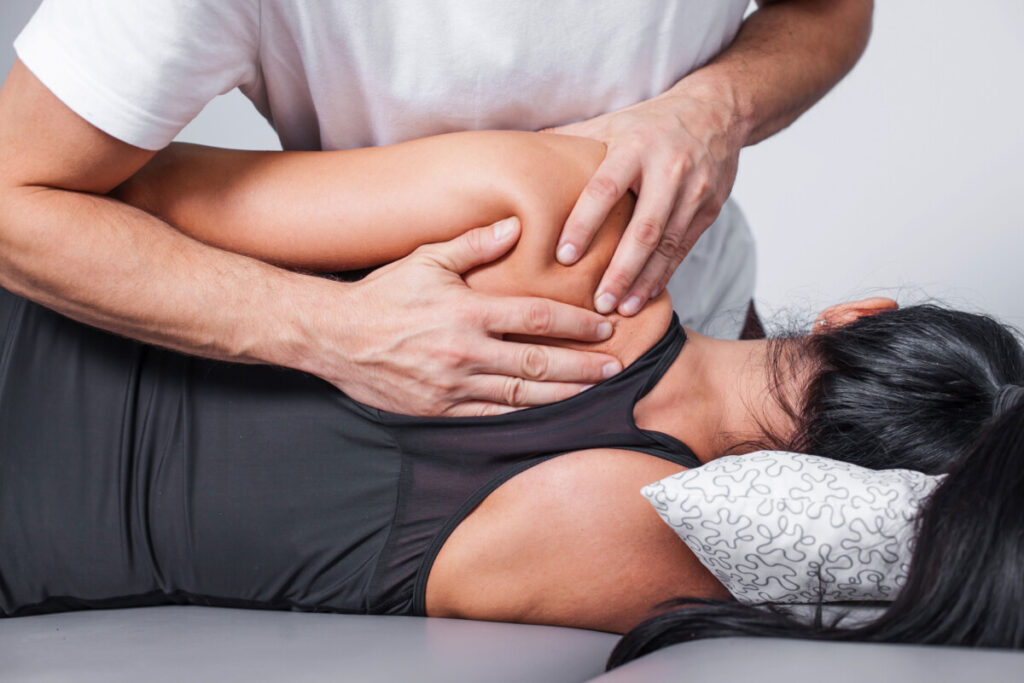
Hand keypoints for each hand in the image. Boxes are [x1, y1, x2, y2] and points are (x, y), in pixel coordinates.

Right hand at [320, 217, 621, 416]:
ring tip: (595, 390)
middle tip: (617, 365)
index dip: (577, 322)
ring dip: (564, 393)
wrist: (333, 337)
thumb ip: (474, 244)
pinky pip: (493, 416)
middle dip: (584, 364)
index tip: (604, 324)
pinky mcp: (441, 410)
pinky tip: (550, 412)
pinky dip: (525, 415)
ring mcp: (453, 385)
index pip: (537, 317)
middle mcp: (465, 351)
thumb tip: (515, 226)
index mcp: (467, 311)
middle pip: (540, 361)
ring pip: (523, 394)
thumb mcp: (426, 258)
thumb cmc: (381, 295)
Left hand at [547, 89, 742, 315]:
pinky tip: (646, 296)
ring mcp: (694, 192)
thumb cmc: (647, 123)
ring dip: (643, 282)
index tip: (564, 257)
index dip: (584, 225)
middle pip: (643, 229)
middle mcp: (668, 170)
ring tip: (622, 310)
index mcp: (634, 147)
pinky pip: (684, 248)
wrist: (715, 112)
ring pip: (667, 245)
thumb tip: (515, 156)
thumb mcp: (609, 125)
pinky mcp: (710, 209)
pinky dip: (665, 275)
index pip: (604, 190)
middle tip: (598, 302)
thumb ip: (568, 144)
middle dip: (620, 271)